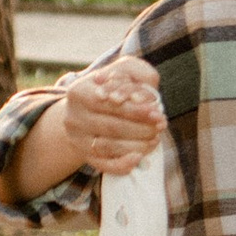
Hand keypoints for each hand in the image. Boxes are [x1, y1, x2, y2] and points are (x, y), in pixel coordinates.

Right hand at [53, 54, 163, 173]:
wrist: (87, 109)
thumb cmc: (111, 87)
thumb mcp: (121, 71)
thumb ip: (135, 72)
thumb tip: (145, 95)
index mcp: (78, 91)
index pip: (108, 103)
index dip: (135, 108)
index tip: (157, 109)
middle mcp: (73, 117)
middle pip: (111, 126)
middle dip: (141, 127)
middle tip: (161, 124)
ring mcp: (77, 139)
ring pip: (108, 147)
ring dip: (137, 145)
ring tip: (155, 137)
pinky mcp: (85, 156)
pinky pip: (104, 165)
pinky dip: (122, 164)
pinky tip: (139, 157)